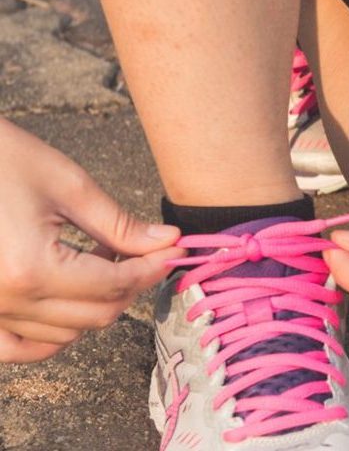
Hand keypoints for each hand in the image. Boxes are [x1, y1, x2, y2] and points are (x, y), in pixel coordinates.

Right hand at [0, 118, 183, 362]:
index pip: (114, 285)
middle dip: (132, 285)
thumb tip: (166, 242)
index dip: (152, 268)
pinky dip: (52, 334)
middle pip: (95, 315)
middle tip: (149, 253)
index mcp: (31, 269)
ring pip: (65, 333)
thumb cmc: (0, 157)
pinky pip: (20, 347)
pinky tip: (68, 304)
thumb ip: (119, 224)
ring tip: (106, 263)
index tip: (175, 251)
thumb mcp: (67, 185)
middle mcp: (5, 302)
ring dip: (98, 304)